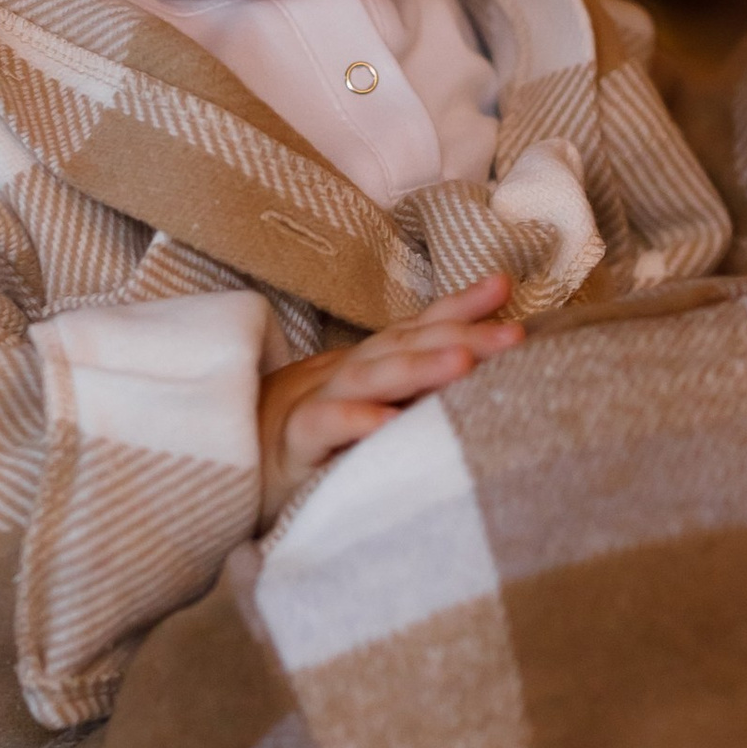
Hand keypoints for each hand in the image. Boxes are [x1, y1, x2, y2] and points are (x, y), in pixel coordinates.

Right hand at [258, 273, 520, 521]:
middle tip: (513, 335)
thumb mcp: (371, 408)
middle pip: (405, 346)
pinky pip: (323, 427)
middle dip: (461, 335)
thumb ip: (416, 389)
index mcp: (370, 363)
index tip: (505, 286)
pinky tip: (387, 423)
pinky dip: (353, 421)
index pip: (418, 328)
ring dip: (417, 366)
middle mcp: (346, 373)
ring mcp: (316, 401)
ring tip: (464, 364)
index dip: (460, 307)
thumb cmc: (317, 439)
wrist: (233, 461)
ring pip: (368, 378)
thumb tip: (478, 372)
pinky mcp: (293, 443)